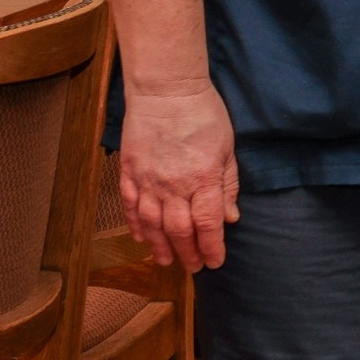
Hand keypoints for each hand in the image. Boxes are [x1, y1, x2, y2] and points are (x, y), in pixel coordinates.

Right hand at [120, 84, 240, 271]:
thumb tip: (230, 218)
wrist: (165, 91)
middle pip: (179, 229)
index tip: (215, 262)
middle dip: (187, 252)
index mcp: (203, 178)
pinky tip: (141, 238)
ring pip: (152, 223)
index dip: (211, 247)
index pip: (208, 224)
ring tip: (166, 261)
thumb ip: (228, 185)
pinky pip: (130, 206)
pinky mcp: (129, 172)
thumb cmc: (205, 115)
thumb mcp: (228, 148)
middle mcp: (174, 185)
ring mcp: (148, 180)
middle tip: (192, 268)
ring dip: (159, 245)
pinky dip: (135, 225)